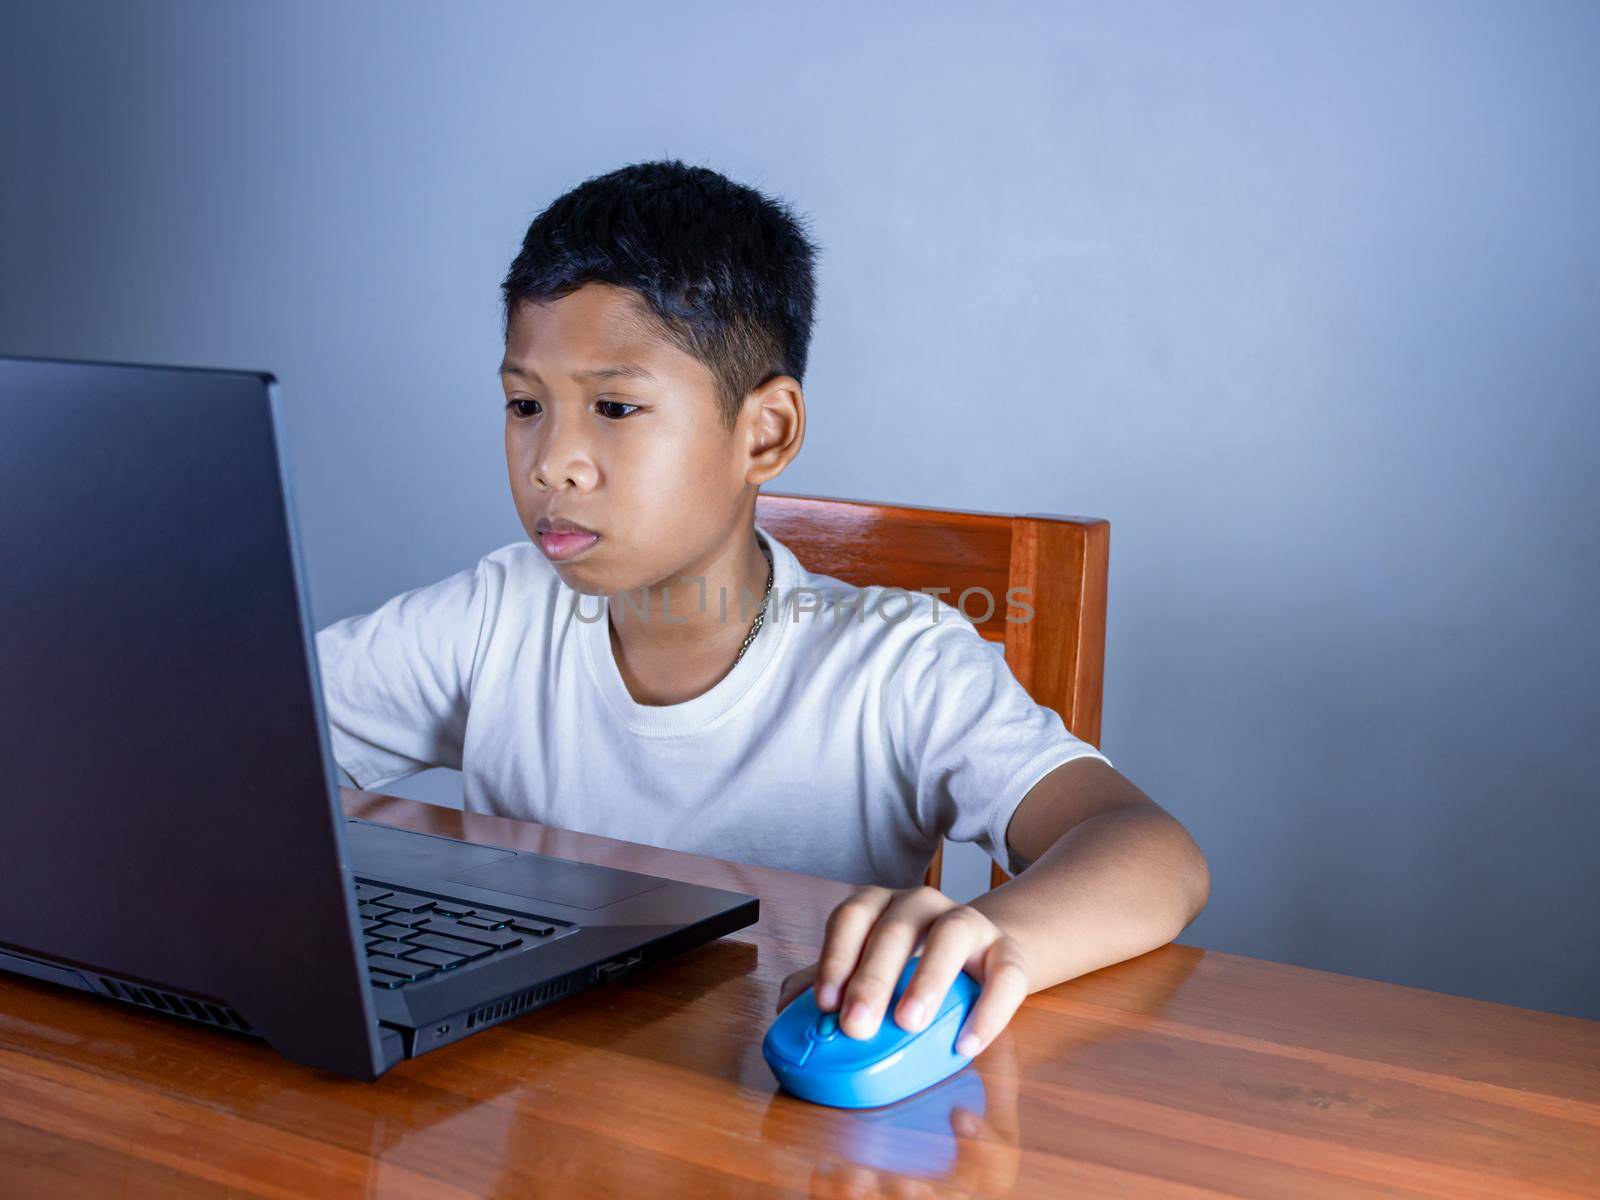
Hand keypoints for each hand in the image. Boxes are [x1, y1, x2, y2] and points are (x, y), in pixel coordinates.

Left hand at [776, 884, 1031, 1056]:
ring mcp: (970, 923)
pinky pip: (1004, 976)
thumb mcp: (872, 967)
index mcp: (883, 906)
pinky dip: (986, 1010)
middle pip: (895, 929)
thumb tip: (786, 1007)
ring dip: (927, 978)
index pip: (852, 917)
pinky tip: (965, 1042)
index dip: (834, 955)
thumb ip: (833, 983)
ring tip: (908, 1022)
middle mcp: (923, 905)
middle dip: (872, 977)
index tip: (823, 1001)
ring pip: (950, 935)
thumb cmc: (918, 962)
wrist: (989, 953)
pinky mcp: (1009, 953)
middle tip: (856, 1025)